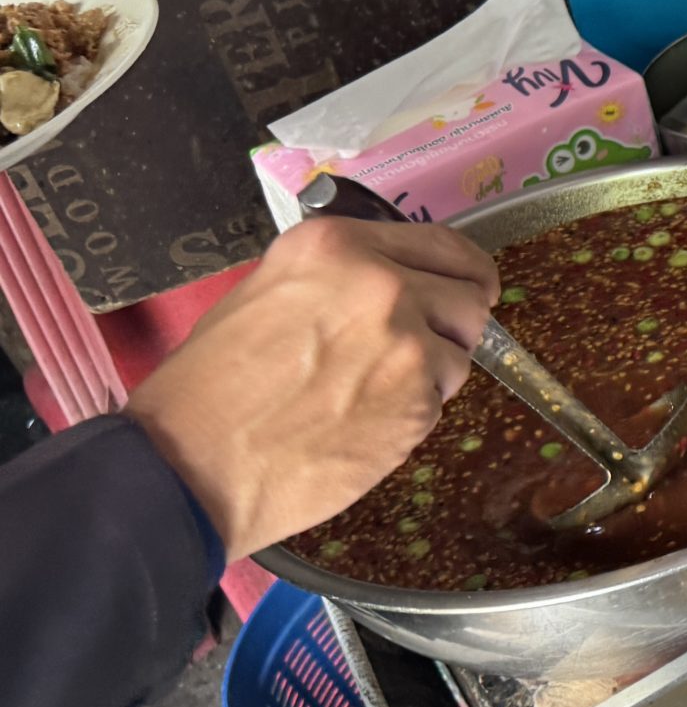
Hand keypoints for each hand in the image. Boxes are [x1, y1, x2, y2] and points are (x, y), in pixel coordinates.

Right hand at [125, 219, 499, 562]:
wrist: (193, 462)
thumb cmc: (210, 386)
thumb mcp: (266, 294)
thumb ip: (338, 277)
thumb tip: (392, 281)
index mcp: (338, 247)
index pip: (442, 244)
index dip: (464, 270)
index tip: (472, 285)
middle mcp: (382, 285)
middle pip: (470, 297)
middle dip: (456, 323)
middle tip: (429, 346)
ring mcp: (406, 346)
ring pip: (460, 354)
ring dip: (432, 373)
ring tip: (369, 392)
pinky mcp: (417, 405)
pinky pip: (439, 401)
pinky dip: (413, 413)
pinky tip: (361, 421)